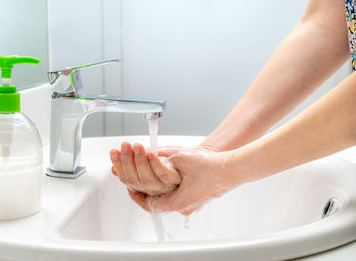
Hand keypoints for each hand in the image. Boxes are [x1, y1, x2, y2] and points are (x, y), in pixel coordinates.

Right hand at [109, 142, 182, 195]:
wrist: (206, 162)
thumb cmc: (182, 162)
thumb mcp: (154, 162)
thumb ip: (136, 166)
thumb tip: (115, 169)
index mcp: (150, 190)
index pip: (129, 182)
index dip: (120, 167)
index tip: (114, 154)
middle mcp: (158, 193)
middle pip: (135, 181)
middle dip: (127, 162)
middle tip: (124, 147)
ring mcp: (168, 189)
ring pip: (147, 180)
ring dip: (139, 161)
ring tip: (136, 147)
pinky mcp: (179, 182)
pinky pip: (163, 175)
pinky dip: (154, 163)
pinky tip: (150, 153)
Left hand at [127, 148, 245, 214]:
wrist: (232, 169)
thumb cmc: (211, 166)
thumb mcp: (181, 157)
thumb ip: (162, 159)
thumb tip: (151, 156)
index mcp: (178, 202)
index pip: (150, 205)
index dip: (137, 196)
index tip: (130, 188)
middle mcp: (184, 207)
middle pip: (158, 203)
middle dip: (145, 191)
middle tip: (136, 183)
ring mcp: (191, 204)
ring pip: (167, 200)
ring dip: (157, 190)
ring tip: (149, 179)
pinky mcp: (196, 199)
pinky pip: (177, 197)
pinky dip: (168, 189)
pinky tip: (166, 179)